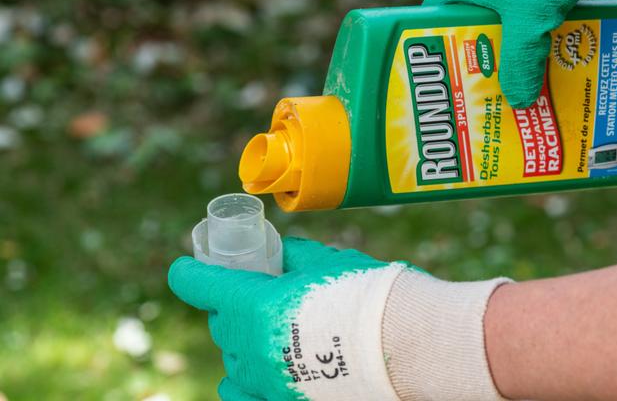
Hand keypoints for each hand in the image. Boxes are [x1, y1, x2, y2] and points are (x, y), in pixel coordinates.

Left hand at [169, 237, 508, 400]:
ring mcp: (265, 380)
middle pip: (221, 322)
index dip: (190, 272)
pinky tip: (256, 373)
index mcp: (251, 304)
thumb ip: (293, 257)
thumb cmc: (365, 295)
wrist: (403, 346)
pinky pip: (245, 394)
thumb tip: (279, 255)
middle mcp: (248, 346)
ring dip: (244, 342)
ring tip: (271, 333)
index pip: (197, 284)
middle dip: (232, 306)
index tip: (188, 269)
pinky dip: (246, 381)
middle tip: (258, 295)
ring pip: (234, 359)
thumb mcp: (325, 262)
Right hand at [424, 0, 616, 108]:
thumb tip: (518, 100)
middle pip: (476, 18)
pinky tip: (555, 50)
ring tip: (526, 74)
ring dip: (519, 42)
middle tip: (493, 84)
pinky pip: (534, 2)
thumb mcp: (530, 21)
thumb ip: (520, 62)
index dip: (445, 45)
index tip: (454, 73)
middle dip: (487, 52)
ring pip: (508, 13)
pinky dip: (541, 26)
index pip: (439, 13)